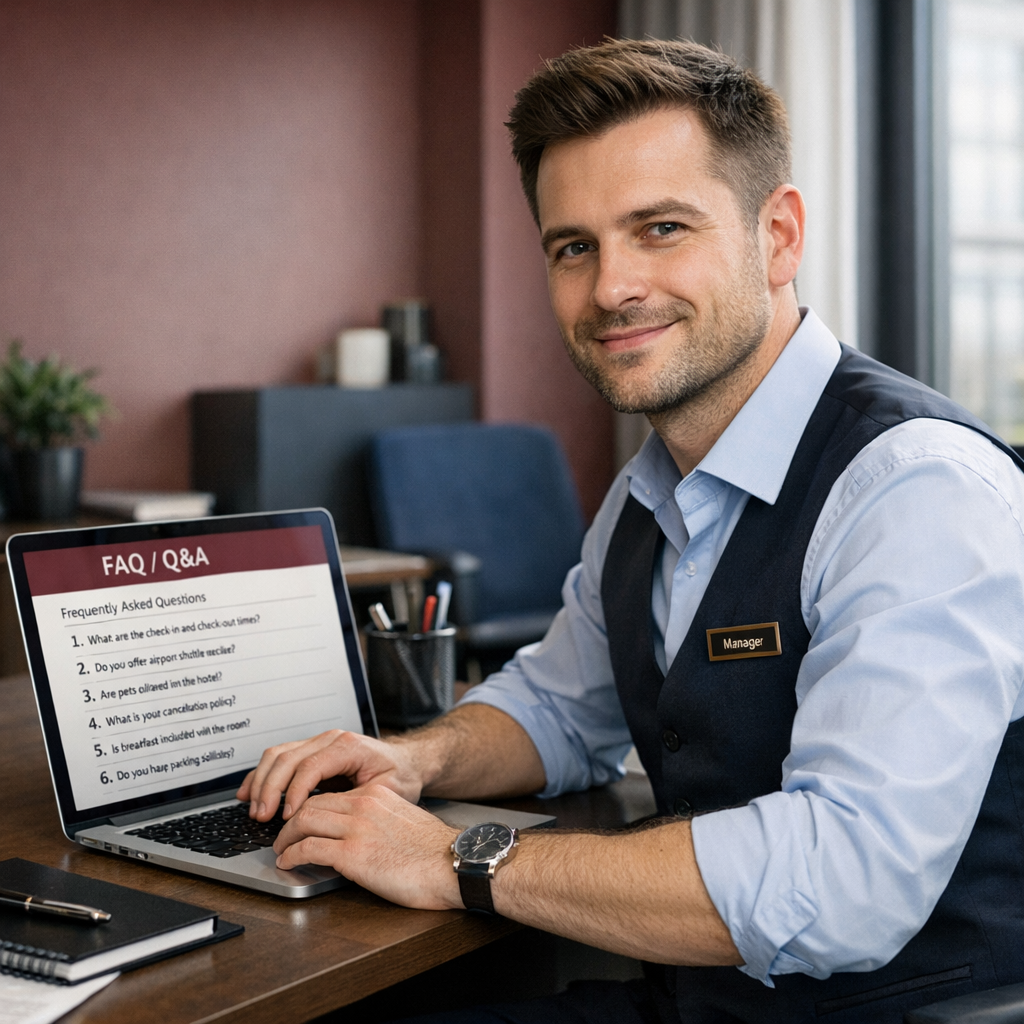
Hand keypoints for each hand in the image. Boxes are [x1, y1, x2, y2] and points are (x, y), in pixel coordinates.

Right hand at [236, 729, 422, 821]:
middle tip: (263, 817)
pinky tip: (250, 793)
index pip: (311, 765)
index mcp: (348, 747)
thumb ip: (357, 801)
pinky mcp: (311, 752)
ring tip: (255, 810)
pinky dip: (262, 775)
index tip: (287, 816)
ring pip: (278, 754)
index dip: (295, 791)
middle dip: (271, 788)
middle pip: (288, 757)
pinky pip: (280, 758)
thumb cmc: (400, 776)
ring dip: (262, 781)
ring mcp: (319, 743)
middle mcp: (330, 739)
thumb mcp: (387, 791)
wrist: (407, 762)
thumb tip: (329, 816)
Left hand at [273, 783, 461, 909]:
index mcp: (377, 795)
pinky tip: (288, 863)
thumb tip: (362, 836)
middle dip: (289, 819)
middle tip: (282, 835)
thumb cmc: (435, 852)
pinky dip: (292, 855)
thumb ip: (380, 821)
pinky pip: (309, 848)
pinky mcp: (354, 855)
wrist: (455, 864)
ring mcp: (358, 828)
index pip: (330, 794)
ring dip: (285, 837)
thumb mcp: (404, 822)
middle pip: (311, 803)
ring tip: (281, 849)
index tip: (299, 820)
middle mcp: (365, 805)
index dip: (307, 806)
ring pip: (304, 820)